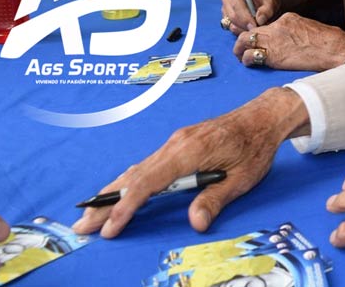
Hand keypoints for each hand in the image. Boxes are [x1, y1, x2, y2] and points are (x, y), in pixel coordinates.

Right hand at [72, 87, 307, 238]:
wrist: (263, 117)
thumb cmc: (255, 147)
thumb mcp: (242, 178)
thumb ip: (215, 199)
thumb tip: (195, 223)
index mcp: (189, 151)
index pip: (148, 182)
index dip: (126, 207)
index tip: (109, 228)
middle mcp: (176, 144)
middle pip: (134, 176)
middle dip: (106, 203)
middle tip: (81, 225)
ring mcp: (176, 141)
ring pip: (138, 169)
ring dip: (114, 192)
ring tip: (91, 213)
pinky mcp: (179, 143)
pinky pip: (148, 164)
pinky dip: (130, 181)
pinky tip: (119, 192)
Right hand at [221, 0, 278, 30]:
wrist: (264, 2)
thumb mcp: (271, 2)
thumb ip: (266, 10)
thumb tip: (259, 20)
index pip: (237, 4)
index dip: (245, 16)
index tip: (254, 25)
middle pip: (232, 15)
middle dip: (244, 25)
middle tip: (255, 30)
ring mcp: (225, 8)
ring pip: (231, 23)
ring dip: (243, 29)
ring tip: (255, 29)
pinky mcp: (226, 18)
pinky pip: (231, 28)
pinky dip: (241, 31)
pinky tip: (250, 30)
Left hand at [234, 14, 344, 70]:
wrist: (330, 48)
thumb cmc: (324, 40)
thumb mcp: (305, 26)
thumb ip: (291, 29)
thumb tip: (284, 38)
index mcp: (285, 18)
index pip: (264, 24)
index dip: (257, 32)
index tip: (255, 38)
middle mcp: (275, 27)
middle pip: (250, 30)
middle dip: (242, 39)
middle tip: (240, 46)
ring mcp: (273, 41)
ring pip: (244, 41)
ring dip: (240, 49)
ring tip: (240, 55)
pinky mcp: (272, 55)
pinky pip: (250, 55)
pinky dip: (246, 59)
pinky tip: (248, 63)